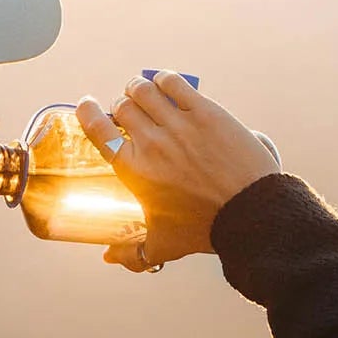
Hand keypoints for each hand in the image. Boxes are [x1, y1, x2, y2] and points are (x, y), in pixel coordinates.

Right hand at [75, 72, 278, 270]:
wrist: (249, 212)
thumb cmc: (204, 230)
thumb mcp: (163, 245)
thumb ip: (132, 254)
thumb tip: (110, 258)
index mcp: (134, 170)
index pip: (99, 130)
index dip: (88, 112)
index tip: (88, 105)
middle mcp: (152, 142)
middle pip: (123, 106)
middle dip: (121, 104)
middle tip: (128, 110)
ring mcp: (179, 124)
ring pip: (145, 89)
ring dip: (139, 87)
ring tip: (142, 90)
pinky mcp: (205, 112)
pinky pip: (175, 83)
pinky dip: (165, 78)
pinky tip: (165, 82)